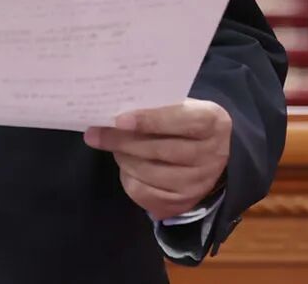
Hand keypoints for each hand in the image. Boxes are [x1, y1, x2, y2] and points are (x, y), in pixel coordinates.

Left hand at [83, 98, 231, 220]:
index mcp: (212, 122)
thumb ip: (156, 105)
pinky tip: (125, 165)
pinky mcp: (184, 203)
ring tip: (112, 146)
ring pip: (150, 173)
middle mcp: (210, 155)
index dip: (150, 120)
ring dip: (123, 158)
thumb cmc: (186, 120)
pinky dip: (128, 178)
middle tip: (95, 133)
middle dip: (122, 141)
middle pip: (160, 150)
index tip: (119, 119)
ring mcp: (198, 184)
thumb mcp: (182, 105)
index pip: (182, 120)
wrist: (212, 153)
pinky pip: (146, 194)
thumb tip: (114, 105)